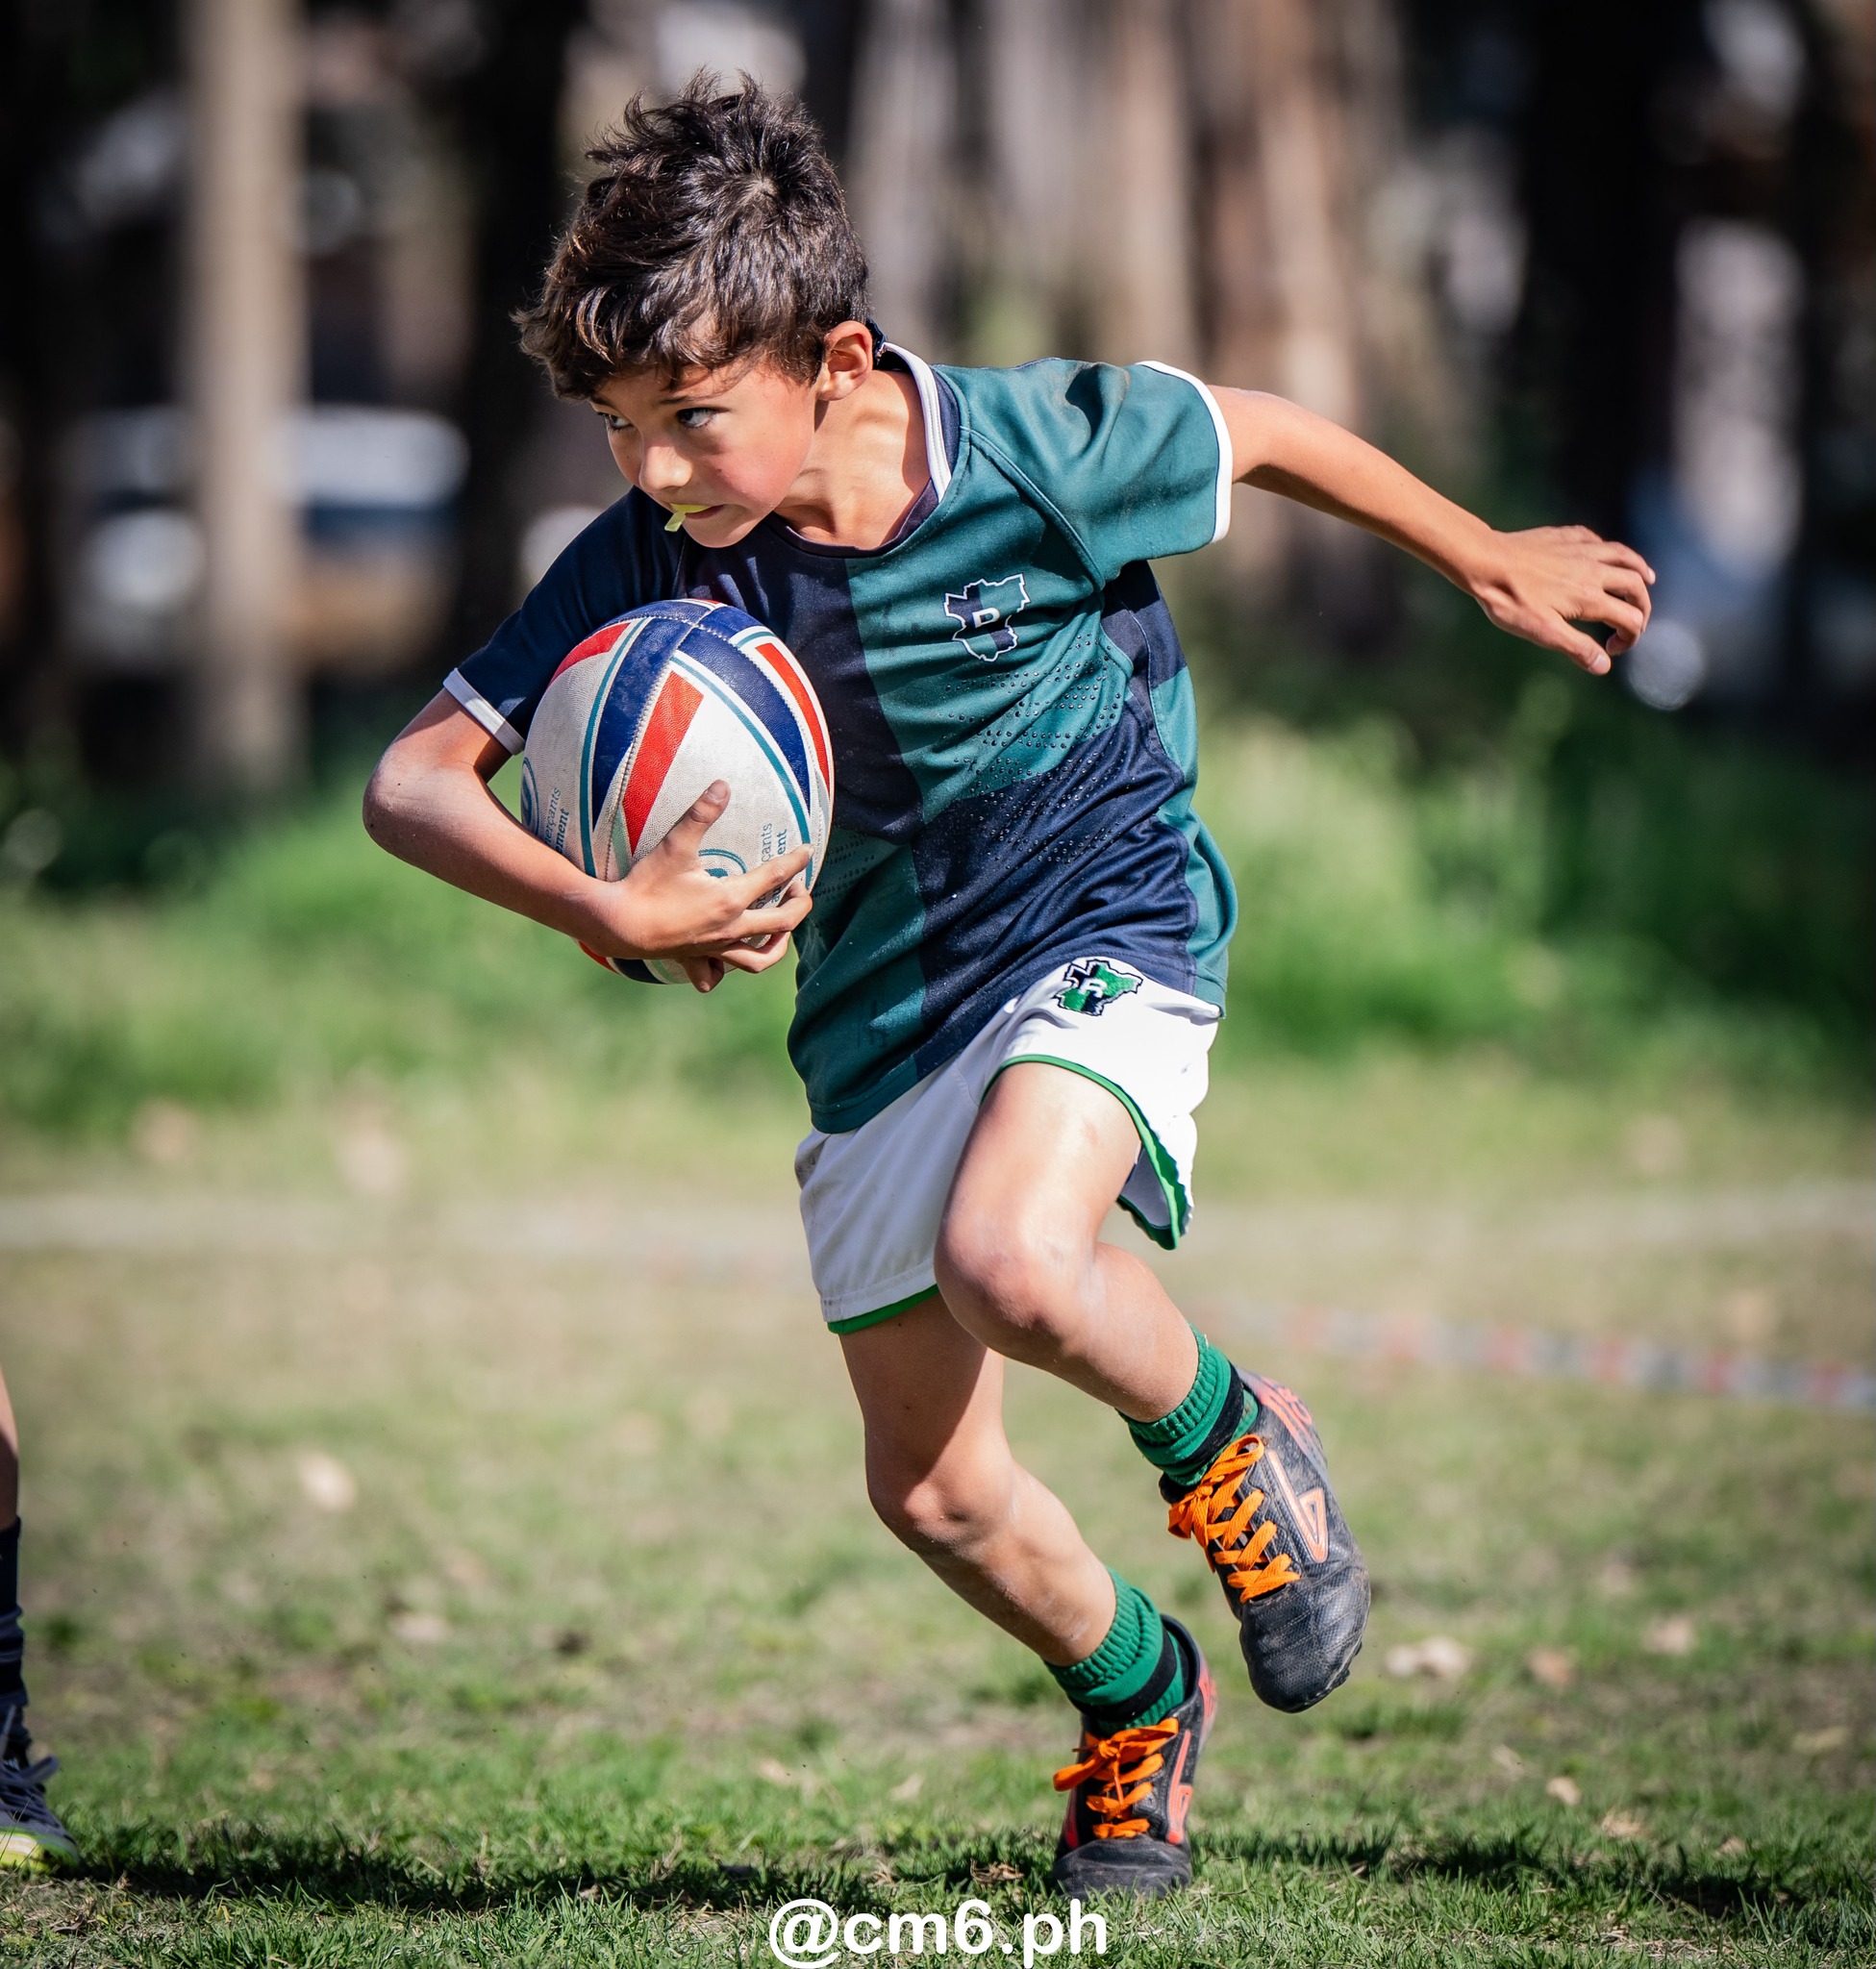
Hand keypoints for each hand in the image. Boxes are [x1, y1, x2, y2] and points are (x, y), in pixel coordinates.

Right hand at [581, 781, 812, 992]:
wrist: (618, 924)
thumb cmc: (647, 884)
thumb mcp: (675, 844)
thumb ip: (701, 813)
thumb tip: (722, 785)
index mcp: (731, 899)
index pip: (775, 876)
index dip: (795, 861)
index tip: (807, 851)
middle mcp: (731, 928)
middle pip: (783, 922)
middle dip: (800, 904)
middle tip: (799, 888)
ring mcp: (715, 947)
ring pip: (760, 959)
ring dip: (778, 945)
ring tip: (782, 929)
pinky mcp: (697, 958)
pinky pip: (720, 974)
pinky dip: (730, 968)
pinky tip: (730, 953)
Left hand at [1469, 526, 1655, 673]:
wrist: (1485, 561)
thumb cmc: (1510, 600)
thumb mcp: (1541, 632)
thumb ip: (1576, 647)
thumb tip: (1604, 666)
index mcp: (1590, 597)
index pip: (1630, 618)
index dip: (1630, 637)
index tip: (1612, 649)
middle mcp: (1593, 570)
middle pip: (1635, 586)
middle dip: (1643, 606)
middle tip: (1637, 620)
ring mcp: (1582, 550)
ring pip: (1624, 557)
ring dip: (1639, 571)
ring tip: (1647, 580)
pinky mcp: (1567, 536)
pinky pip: (1600, 542)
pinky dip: (1612, 552)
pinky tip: (1608, 556)